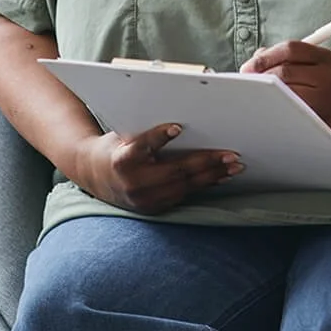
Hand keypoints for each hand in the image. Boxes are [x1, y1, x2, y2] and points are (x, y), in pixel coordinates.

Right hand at [72, 125, 242, 214]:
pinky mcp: (155, 209)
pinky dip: (204, 185)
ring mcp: (145, 199)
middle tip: (230, 154)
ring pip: (185, 187)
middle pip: (175, 171)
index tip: (177, 127)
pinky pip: (184, 196)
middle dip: (206, 162)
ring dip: (212, 176)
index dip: (159, 136)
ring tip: (234, 166)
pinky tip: (220, 177)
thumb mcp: (123, 135)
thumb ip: (145, 131)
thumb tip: (179, 121)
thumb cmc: (116, 147)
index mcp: (122, 159)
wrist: (97, 176)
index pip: (142, 146)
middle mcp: (133, 182)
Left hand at [240, 40, 330, 125]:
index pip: (291, 48)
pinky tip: (267, 106)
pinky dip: (276, 106)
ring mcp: (328, 96)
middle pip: (285, 71)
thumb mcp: (303, 67)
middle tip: (245, 83)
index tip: (247, 67)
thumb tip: (250, 64)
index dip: (265, 56)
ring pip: (286, 91)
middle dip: (261, 76)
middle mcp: (330, 75)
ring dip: (266, 92)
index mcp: (324, 57)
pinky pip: (291, 108)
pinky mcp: (322, 115)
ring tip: (254, 94)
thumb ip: (278, 58)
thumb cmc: (314, 88)